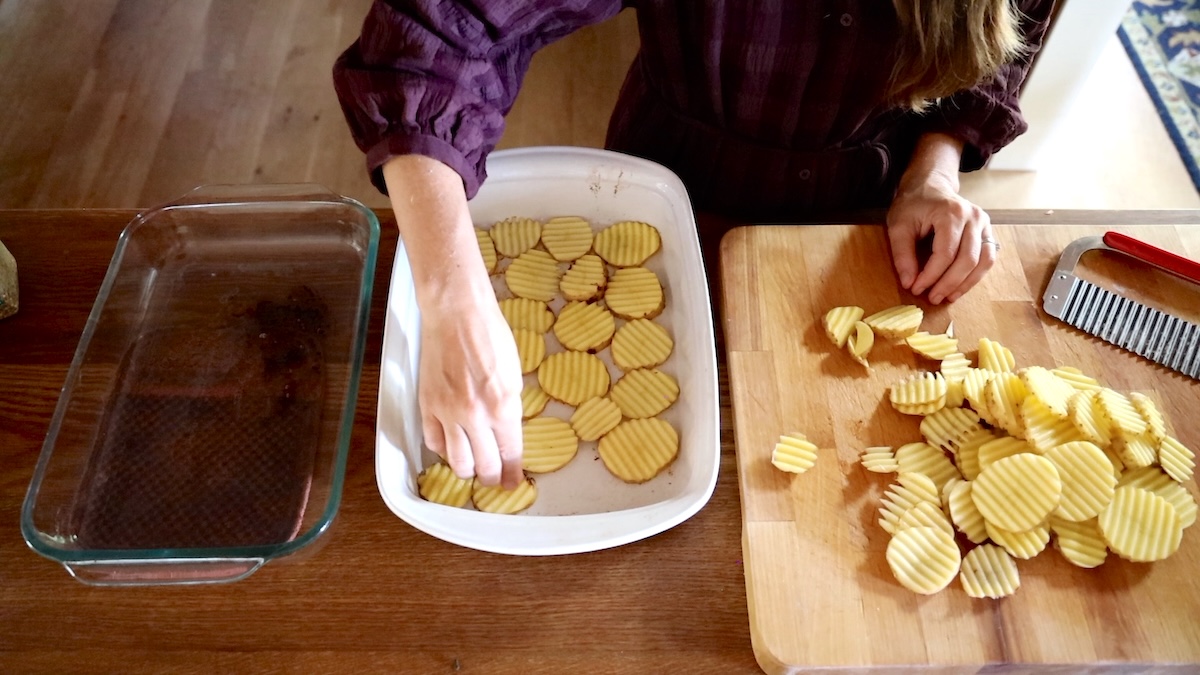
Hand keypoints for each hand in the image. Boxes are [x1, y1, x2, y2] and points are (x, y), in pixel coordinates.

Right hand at [382, 154, 524, 487]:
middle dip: (491, 476)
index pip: (510, 453)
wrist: (457, 313)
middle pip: (483, 465)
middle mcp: (475, 415)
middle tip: (494, 479)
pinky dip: (442, 448)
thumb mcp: (513, 374)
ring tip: (472, 467)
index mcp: (503, 406)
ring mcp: (447, 412)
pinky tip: (450, 445)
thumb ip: (509, 407)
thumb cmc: (491, 335)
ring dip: (466, 469)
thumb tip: (506, 432)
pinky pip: (433, 441)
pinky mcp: (427, 405)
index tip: (514, 483)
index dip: (512, 472)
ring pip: (456, 461)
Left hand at [887, 135, 997, 304]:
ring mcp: (984, 223)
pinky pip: (987, 258)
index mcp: (951, 213)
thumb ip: (902, 254)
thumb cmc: (913, 204)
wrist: (930, 185)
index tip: (916, 288)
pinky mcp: (987, 231)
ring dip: (965, 284)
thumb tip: (909, 282)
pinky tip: (959, 287)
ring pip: (983, 261)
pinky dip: (975, 276)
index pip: (945, 253)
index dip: (931, 275)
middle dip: (948, 283)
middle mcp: (974, 217)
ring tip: (947, 297)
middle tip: (932, 298)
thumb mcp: (898, 225)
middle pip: (967, 260)